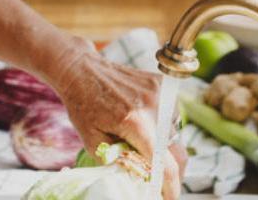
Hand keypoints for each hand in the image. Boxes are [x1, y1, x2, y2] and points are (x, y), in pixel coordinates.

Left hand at [45, 38, 185, 199]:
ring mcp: (160, 91)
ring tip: (144, 142)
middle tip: (162, 182)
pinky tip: (144, 121)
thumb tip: (139, 180)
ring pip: (174, 132)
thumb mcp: (93, 141)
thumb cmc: (83, 106)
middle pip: (175, 150)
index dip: (170, 186)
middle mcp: (153, 105)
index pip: (163, 162)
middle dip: (172, 171)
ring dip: (165, 144)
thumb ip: (118, 162)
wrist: (82, 70)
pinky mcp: (162, 83)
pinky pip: (171, 113)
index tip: (168, 199)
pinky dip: (162, 124)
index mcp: (134, 121)